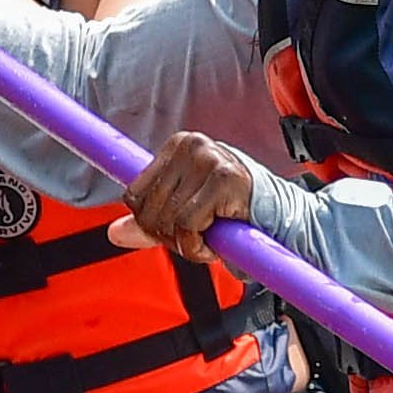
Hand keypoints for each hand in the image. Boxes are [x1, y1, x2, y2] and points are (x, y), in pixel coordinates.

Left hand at [117, 128, 258, 256]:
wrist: (277, 216)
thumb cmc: (230, 208)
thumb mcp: (183, 211)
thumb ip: (149, 221)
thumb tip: (114, 233)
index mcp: (177, 146)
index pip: (134, 195)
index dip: (150, 223)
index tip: (172, 231)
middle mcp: (191, 145)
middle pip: (148, 210)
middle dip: (169, 237)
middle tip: (195, 239)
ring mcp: (208, 159)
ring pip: (168, 219)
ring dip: (186, 244)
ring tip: (208, 238)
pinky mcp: (224, 179)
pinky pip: (189, 225)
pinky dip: (197, 247)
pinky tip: (215, 243)